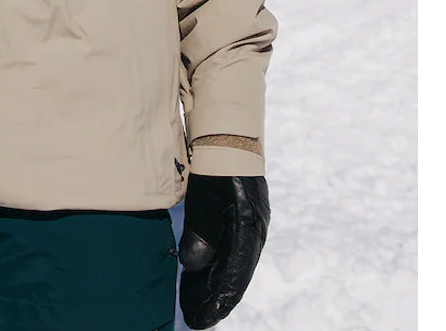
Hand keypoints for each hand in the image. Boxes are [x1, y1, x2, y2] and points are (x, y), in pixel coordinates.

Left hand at [178, 174, 269, 328]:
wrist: (229, 132)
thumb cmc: (216, 162)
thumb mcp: (207, 194)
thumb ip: (203, 230)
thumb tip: (193, 265)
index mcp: (249, 229)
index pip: (234, 276)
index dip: (216, 301)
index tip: (199, 320)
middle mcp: (254, 232)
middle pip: (234, 275)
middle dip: (213, 298)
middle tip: (192, 317)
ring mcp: (250, 225)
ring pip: (232, 265)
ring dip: (213, 284)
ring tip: (193, 302)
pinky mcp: (242, 218)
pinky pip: (231, 251)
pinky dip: (217, 267)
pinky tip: (202, 274)